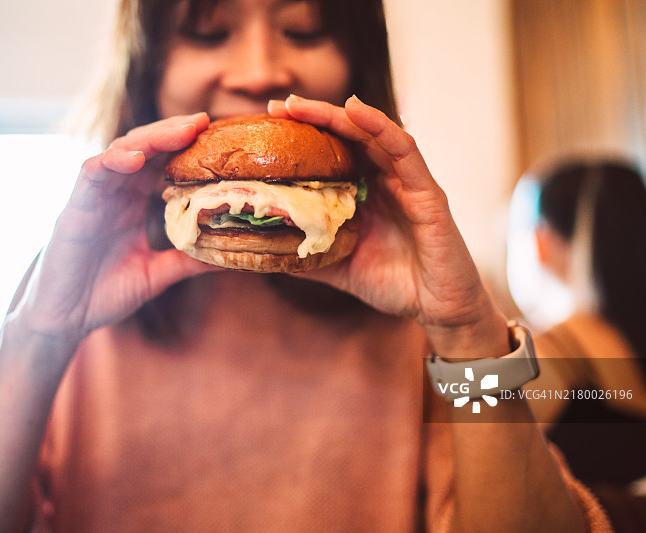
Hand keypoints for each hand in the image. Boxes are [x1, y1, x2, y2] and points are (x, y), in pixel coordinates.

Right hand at [12, 113, 216, 345]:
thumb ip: (187, 261)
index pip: (160, 162)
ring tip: (181, 131)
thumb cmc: (104, 293)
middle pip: (145, 148)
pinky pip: (91, 173)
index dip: (185, 147)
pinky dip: (112, 161)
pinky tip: (135, 158)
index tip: (216, 136)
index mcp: (131, 202)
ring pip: (121, 151)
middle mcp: (113, 192)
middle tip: (204, 122)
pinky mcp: (74, 207)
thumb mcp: (157, 274)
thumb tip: (230, 257)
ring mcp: (93, 197)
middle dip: (173, 132)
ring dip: (150, 138)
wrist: (65, 318)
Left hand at [269, 95, 507, 356]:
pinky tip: (357, 110)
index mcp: (366, 193)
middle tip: (280, 106)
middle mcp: (386, 180)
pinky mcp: (428, 192)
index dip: (304, 137)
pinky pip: (405, 151)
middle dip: (314, 117)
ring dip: (339, 115)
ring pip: (373, 135)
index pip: (334, 153)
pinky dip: (381, 127)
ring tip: (304, 105)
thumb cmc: (393, 284)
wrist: (438, 309)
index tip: (269, 124)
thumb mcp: (338, 266)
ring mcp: (408, 182)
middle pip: (350, 136)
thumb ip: (307, 255)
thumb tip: (265, 250)